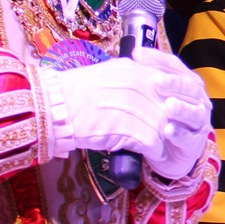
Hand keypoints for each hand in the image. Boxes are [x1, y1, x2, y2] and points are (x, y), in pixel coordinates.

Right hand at [38, 52, 206, 161]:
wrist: (53, 108)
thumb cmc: (74, 93)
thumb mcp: (106, 74)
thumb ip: (130, 76)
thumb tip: (146, 81)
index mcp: (133, 70)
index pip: (166, 83)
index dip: (170, 99)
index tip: (171, 110)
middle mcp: (138, 85)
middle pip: (168, 104)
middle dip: (171, 119)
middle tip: (171, 129)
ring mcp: (135, 107)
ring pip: (164, 124)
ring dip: (164, 137)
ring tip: (161, 144)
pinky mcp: (130, 130)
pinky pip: (154, 142)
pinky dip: (155, 151)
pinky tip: (152, 153)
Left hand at [133, 47, 212, 178]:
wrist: (170, 152)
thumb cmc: (161, 117)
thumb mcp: (154, 95)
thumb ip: (148, 74)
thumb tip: (136, 52)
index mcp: (188, 83)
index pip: (176, 67)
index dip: (159, 61)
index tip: (138, 56)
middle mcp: (198, 100)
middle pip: (189, 88)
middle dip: (174, 84)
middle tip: (157, 81)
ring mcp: (198, 122)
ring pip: (193, 113)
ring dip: (182, 109)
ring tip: (169, 106)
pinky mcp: (195, 144)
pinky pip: (189, 138)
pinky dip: (179, 134)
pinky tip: (168, 131)